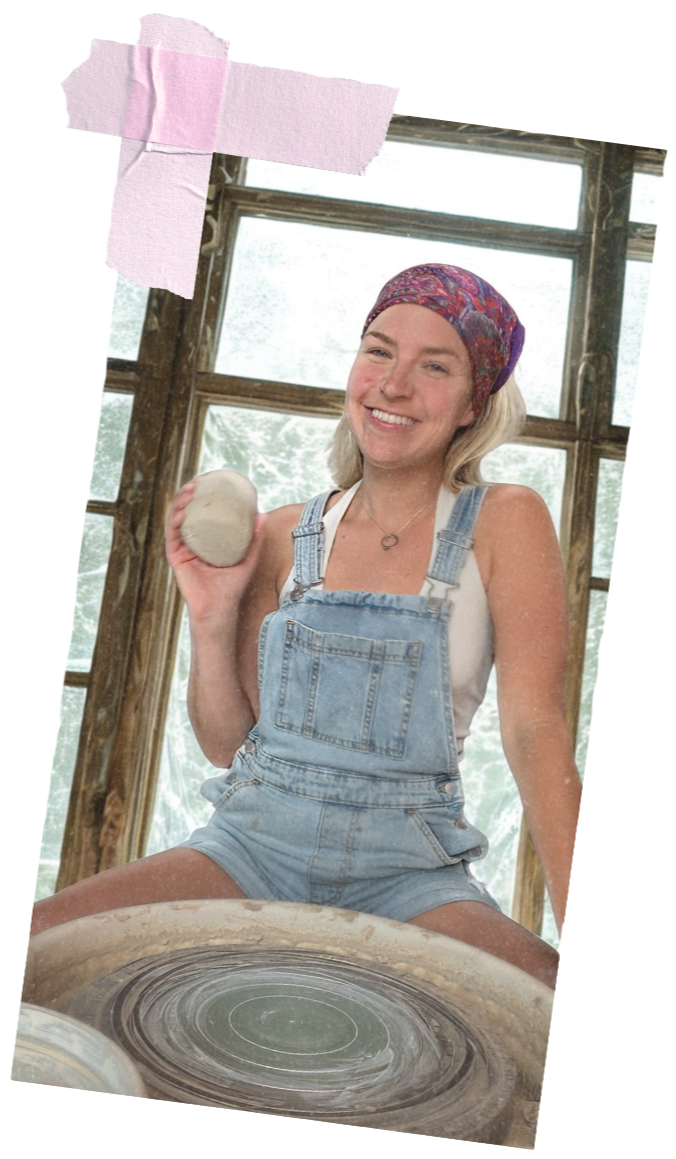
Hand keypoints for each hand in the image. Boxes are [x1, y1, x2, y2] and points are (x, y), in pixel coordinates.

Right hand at [165, 482, 265, 623]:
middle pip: (185, 511)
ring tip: (190, 491)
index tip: (208, 480)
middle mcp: (190, 541)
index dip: (200, 494)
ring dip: (179, 503)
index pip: (199, 511)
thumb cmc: (232, 586)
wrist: (220, 608)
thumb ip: (255, 539)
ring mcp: (181, 548)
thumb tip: (262, 515)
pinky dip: (175, 522)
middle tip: (198, 482)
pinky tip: (182, 512)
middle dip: (188, 493)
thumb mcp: (247, 558)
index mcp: (203, 539)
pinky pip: (173, 536)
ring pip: (176, 519)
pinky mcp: (176, 558)